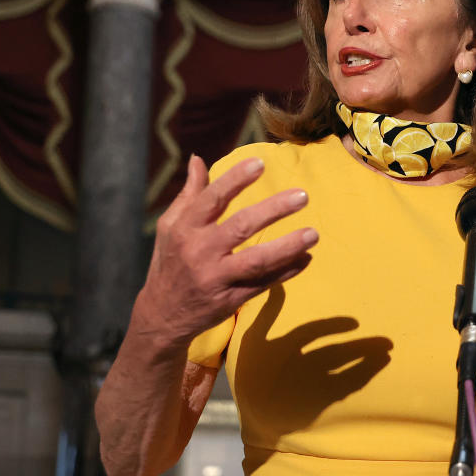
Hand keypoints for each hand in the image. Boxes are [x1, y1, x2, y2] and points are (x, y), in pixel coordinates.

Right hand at [133, 154, 317, 344]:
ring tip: (313, 234)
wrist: (162, 315)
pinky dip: (286, 272)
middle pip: (241, 227)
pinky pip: (264, 284)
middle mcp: (200, 252)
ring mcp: (217, 278)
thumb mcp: (170, 227)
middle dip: (274, 210)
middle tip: (302, 196)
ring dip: (288, 246)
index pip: (212, 199)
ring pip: (257, 261)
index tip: (259, 162)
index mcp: (186, 229)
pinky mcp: (230, 299)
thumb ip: (188, 195)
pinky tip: (306, 259)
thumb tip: (197, 159)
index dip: (235, 179)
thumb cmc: (170, 262)